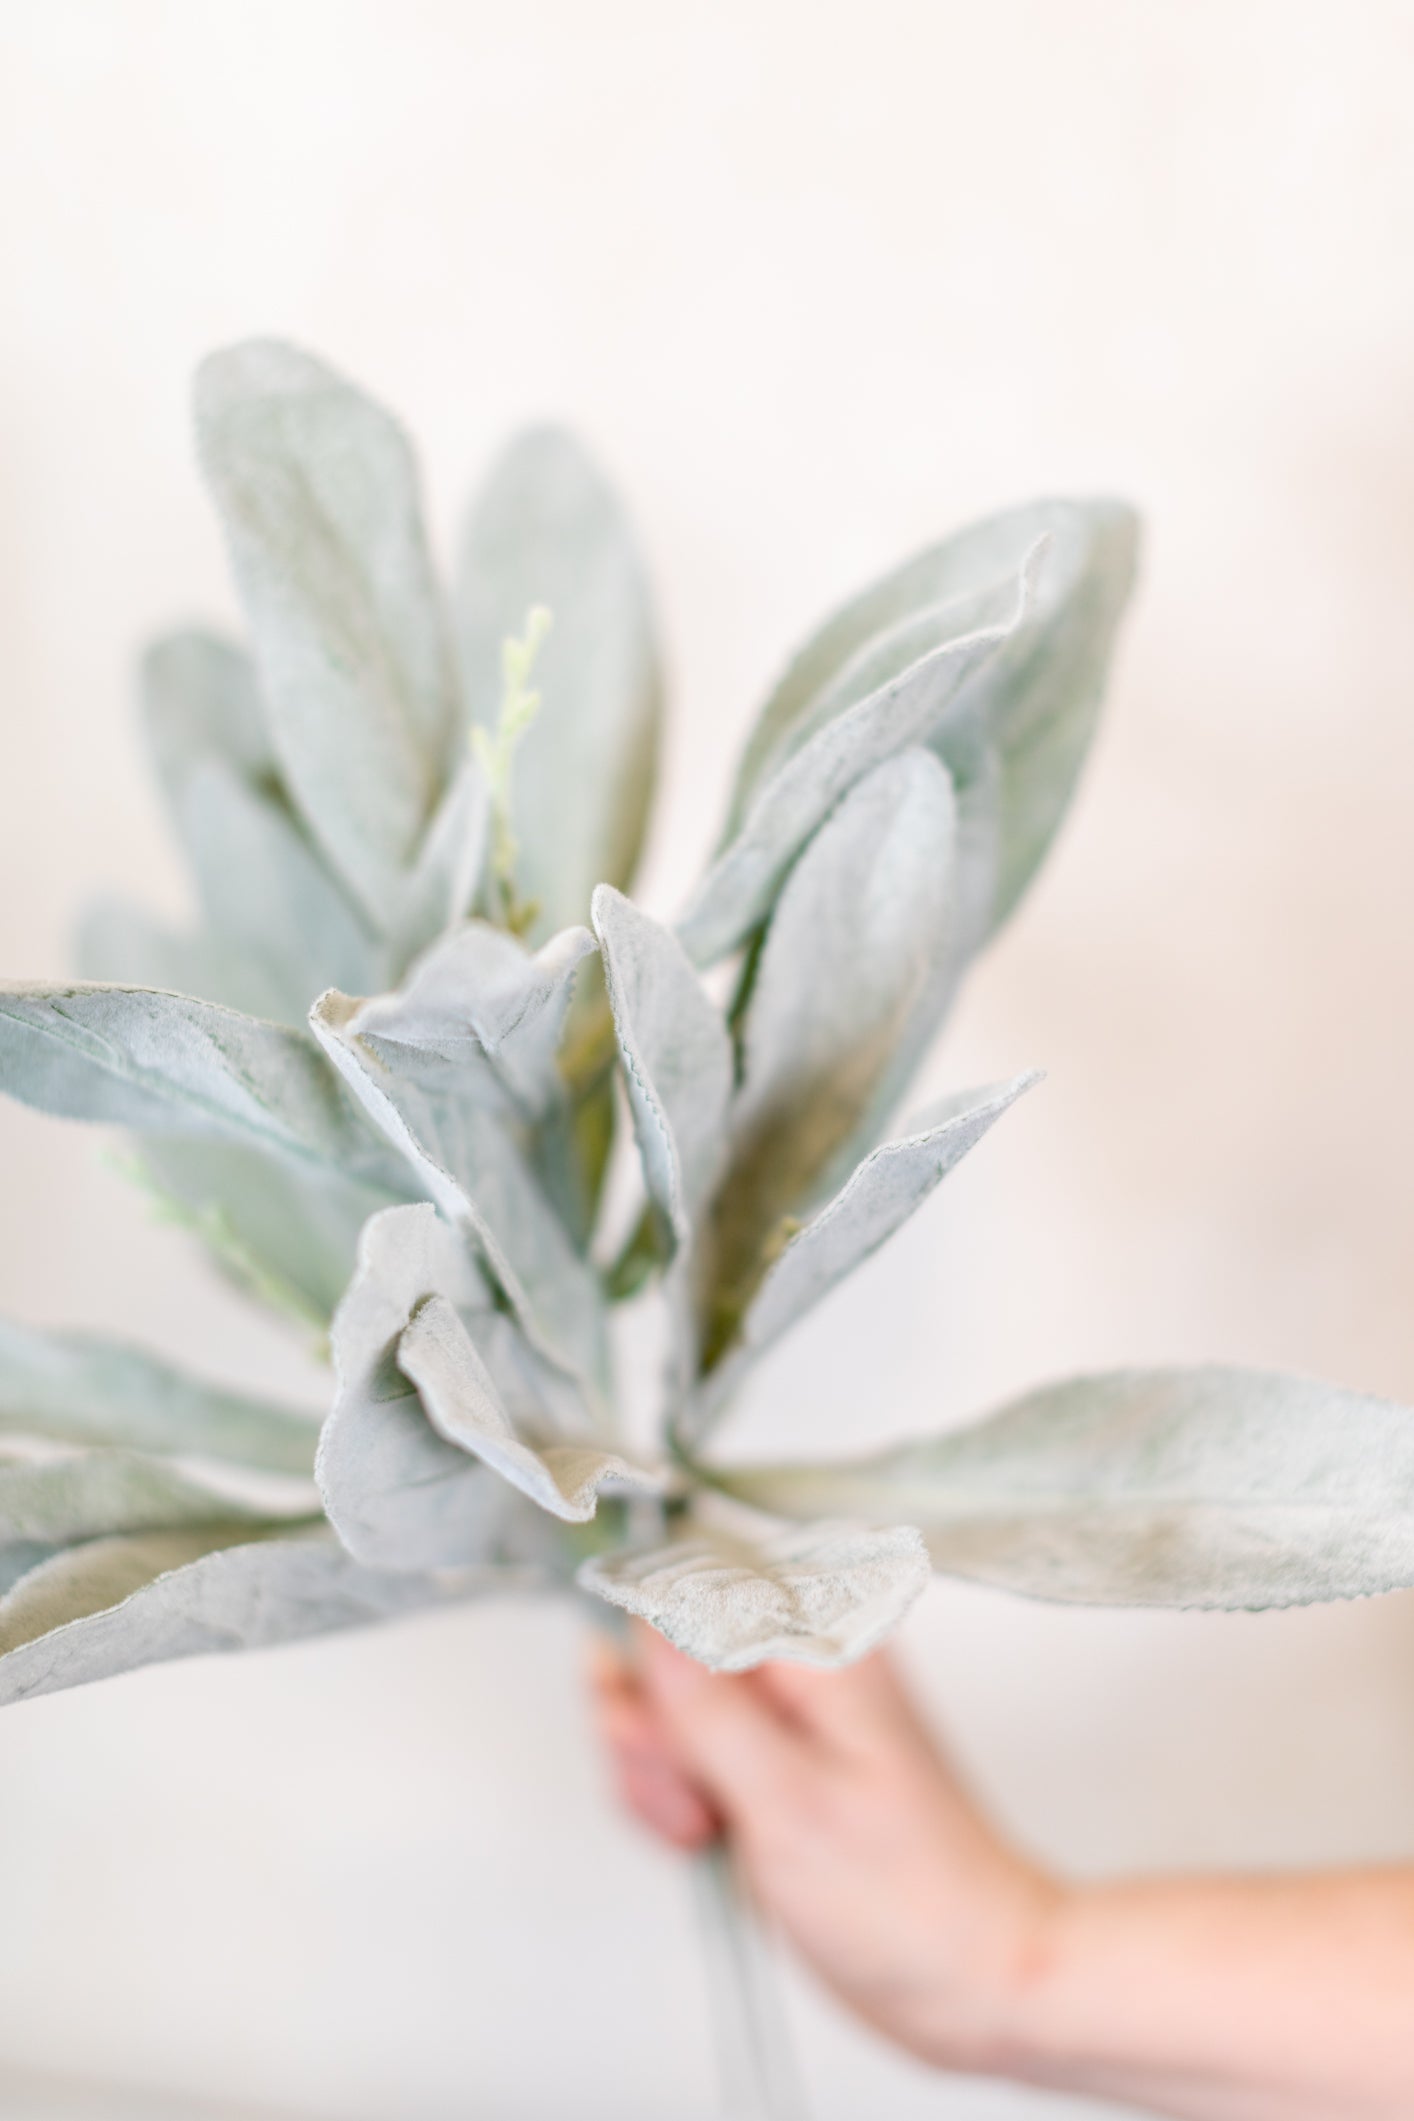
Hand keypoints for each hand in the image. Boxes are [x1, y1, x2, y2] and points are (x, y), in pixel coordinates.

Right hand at [588, 1625, 1061, 2073]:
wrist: (968, 1978)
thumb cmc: (909, 1899)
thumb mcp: (790, 1804)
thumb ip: (708, 1709)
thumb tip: (645, 1616)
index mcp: (816, 1646)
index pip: (686, 1588)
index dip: (645, 1653)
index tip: (651, 1728)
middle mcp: (794, 1667)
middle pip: (661, 1652)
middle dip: (652, 1732)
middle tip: (695, 1796)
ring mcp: (776, 1719)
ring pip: (660, 1711)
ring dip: (660, 1777)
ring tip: (712, 1829)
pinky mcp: (761, 1766)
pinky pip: (680, 1758)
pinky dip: (673, 1803)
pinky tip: (710, 1842)